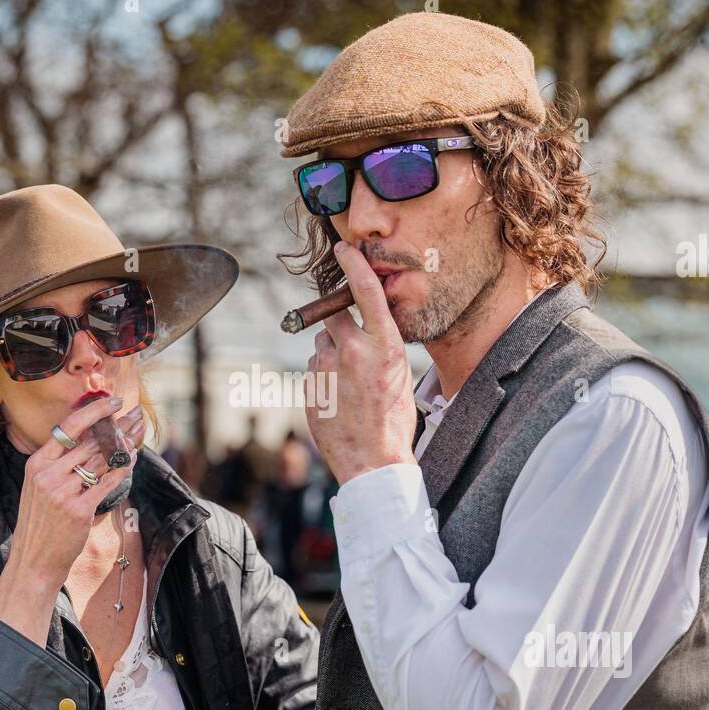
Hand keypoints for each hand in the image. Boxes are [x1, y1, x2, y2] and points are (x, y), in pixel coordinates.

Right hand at [6, 400, 143, 588]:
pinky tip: (134, 459)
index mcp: (37, 464)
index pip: (69, 427)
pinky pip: (109, 482)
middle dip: (119, 427)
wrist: (34, 560)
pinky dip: (124, 469)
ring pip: (103, 460)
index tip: (116, 402)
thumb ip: (60, 463)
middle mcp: (48, 475)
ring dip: (126, 446)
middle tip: (138, 417)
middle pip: (92, 442)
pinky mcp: (79, 510)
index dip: (95, 411)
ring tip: (140, 434)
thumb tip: (93, 438)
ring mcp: (63, 492)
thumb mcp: (40, 486)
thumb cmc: (41, 522)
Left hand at [304, 241, 416, 484]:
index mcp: (384, 346)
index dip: (353, 264)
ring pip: (321, 346)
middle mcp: (353, 351)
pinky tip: (338, 401)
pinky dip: (323, 379)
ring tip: (349, 386)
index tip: (343, 249)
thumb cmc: (393, 419)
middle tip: (352, 346)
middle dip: (339, 324)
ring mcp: (327, 369)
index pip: (365, 292)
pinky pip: (314, 371)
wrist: (373, 461)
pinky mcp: (309, 386)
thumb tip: (365, 327)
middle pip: (333, 316)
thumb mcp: (399, 374)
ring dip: (331, 356)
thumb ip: (381, 346)